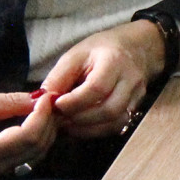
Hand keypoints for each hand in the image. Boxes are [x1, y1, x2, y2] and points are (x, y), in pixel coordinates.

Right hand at [0, 92, 56, 179]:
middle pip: (36, 147)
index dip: (43, 114)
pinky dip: (36, 138)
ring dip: (45, 130)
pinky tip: (34, 120)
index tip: (46, 95)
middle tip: (48, 98)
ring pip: (36, 154)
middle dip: (48, 121)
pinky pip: (26, 157)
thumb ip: (9, 102)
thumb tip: (39, 97)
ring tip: (42, 107)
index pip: (28, 136)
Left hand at [41, 20, 164, 138]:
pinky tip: (82, 126)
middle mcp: (131, 79)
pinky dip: (97, 131)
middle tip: (60, 119)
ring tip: (68, 124)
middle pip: (109, 109)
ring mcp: (137, 95)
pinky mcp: (137, 107)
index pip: (96, 88)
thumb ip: (58, 78)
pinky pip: (118, 126)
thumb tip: (42, 101)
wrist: (133, 48)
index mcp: (114, 61)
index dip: (74, 102)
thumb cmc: (100, 51)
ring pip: (115, 122)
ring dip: (88, 129)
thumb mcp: (75, 55)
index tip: (56, 105)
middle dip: (80, 119)